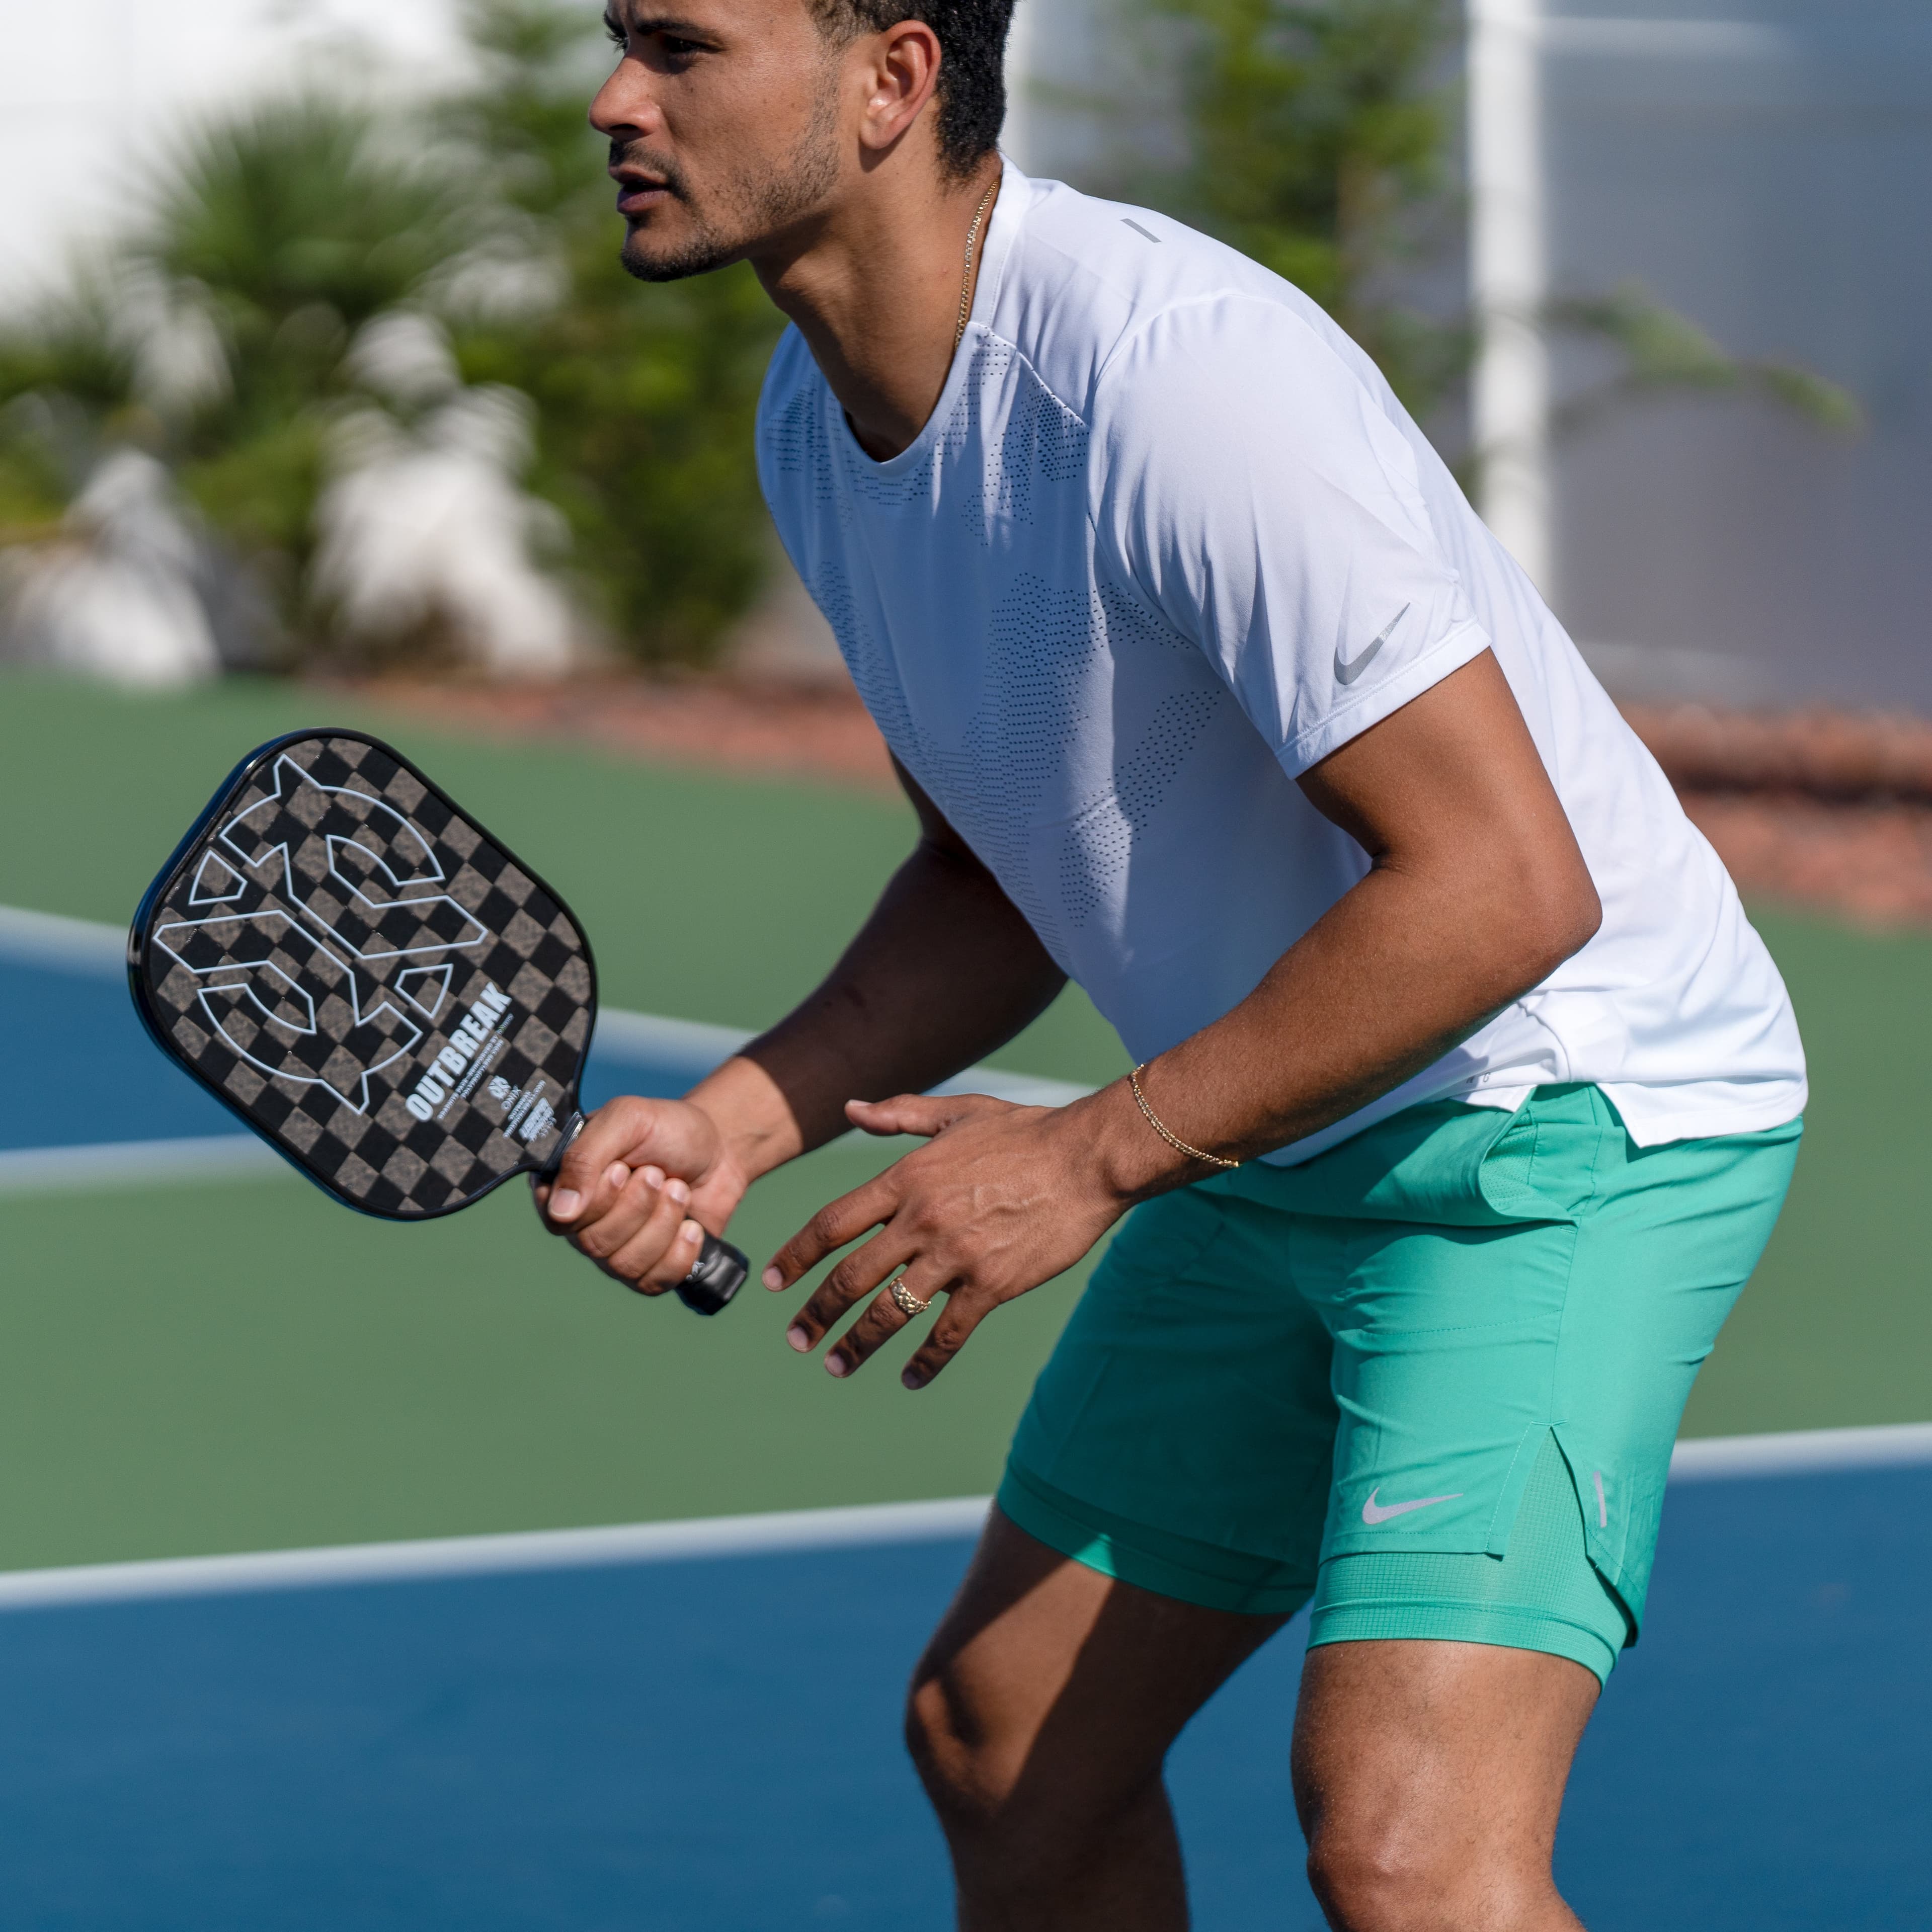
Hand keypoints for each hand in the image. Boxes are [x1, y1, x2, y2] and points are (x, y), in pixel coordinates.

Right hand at [533, 1095, 746, 1296]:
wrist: (718, 1149)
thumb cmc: (667, 1129)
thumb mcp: (625, 1120)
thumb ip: (585, 1157)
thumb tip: (561, 1212)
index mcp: (567, 1184)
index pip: (558, 1219)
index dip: (597, 1200)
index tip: (622, 1170)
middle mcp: (584, 1223)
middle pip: (594, 1243)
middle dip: (638, 1205)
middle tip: (658, 1173)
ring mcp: (615, 1249)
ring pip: (624, 1265)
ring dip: (662, 1223)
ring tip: (679, 1189)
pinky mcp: (648, 1269)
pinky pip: (652, 1282)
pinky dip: (679, 1252)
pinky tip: (691, 1226)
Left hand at [764, 1091, 1130, 1388]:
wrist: (1088, 1158)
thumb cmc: (1025, 1132)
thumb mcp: (957, 1114)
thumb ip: (899, 1116)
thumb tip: (851, 1109)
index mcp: (907, 1178)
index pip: (834, 1223)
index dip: (797, 1256)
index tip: (774, 1282)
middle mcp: (923, 1219)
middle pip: (851, 1276)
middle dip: (817, 1313)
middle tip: (796, 1340)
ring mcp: (957, 1255)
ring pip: (892, 1311)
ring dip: (858, 1344)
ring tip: (836, 1366)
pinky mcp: (993, 1284)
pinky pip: (948, 1333)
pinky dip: (926, 1361)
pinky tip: (910, 1378)